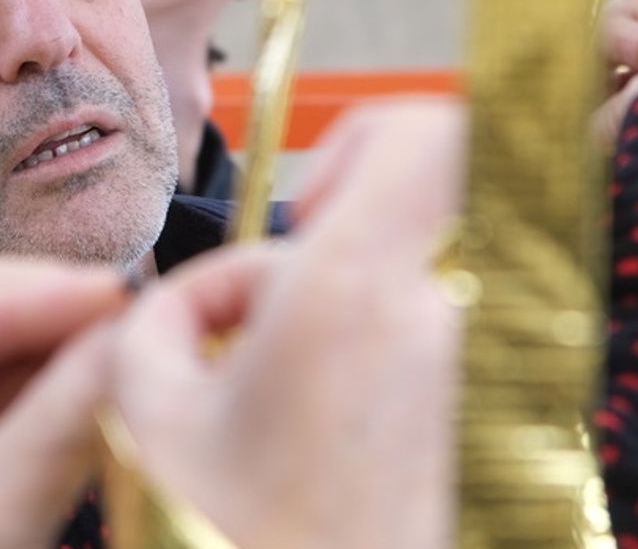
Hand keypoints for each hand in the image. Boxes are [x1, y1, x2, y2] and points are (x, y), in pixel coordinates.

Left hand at [0, 259, 124, 548]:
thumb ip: (58, 420)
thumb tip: (137, 335)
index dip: (28, 293)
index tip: (116, 289)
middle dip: (49, 317)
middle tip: (140, 308)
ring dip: (61, 347)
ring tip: (136, 339)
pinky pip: (0, 399)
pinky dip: (55, 389)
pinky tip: (107, 376)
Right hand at [109, 100, 463, 547]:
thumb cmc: (247, 540)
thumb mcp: (143, 412)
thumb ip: (154, 318)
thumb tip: (191, 304)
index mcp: (354, 294)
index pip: (426, 129)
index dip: (365, 131)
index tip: (310, 198)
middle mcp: (438, 321)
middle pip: (408, 218)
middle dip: (329, 252)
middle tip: (273, 319)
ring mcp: (480, 376)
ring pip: (416, 288)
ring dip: (345, 318)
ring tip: (281, 400)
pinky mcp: (495, 426)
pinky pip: (432, 352)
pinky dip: (374, 370)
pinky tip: (320, 437)